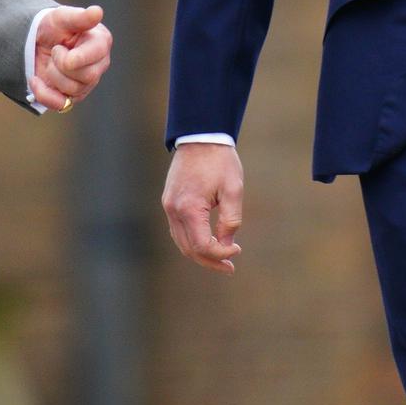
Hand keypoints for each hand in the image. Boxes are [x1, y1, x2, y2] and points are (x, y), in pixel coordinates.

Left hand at [31, 4, 111, 110]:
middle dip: (62, 64)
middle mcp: (99, 65)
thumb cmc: (53, 26)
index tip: (58, 47)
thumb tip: (98, 12)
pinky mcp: (71, 97)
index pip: (97, 56)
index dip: (75, 56)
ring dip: (53, 75)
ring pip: (73, 90)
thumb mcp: (62, 17)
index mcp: (101, 42)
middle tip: (55, 50)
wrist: (36, 41)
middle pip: (87, 76)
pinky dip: (43, 94)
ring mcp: (86, 83)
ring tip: (50, 61)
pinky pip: (60, 105)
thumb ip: (79, 17)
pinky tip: (35, 80)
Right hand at [162, 142, 243, 275]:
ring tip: (221, 259)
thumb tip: (227, 245)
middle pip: (189, 249)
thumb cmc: (220, 161)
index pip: (202, 245)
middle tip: (230, 267)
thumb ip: (231, 220)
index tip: (237, 250)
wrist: (200, 137)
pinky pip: (178, 231)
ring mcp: (168, 206)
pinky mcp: (169, 202)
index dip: (220, 254)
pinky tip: (208, 243)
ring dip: (200, 254)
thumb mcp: (233, 190)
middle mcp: (174, 210)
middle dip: (210, 261)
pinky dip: (192, 241)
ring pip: (181, 242)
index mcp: (190, 208)